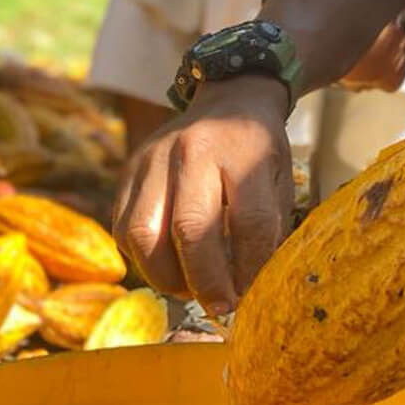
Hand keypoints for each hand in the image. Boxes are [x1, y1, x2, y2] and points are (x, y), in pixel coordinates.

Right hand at [112, 77, 293, 315]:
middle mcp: (193, 150)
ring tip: (190, 290)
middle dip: (206, 281)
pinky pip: (123, 227)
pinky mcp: (129, 169)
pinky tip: (167, 267)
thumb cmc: (259, 147)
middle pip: (190, 230)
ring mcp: (154, 158)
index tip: (253, 294)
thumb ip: (269, 225)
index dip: (251, 266)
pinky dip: (143, 259)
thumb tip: (254, 286)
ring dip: (166, 277)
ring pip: (144, 234)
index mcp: (242, 149)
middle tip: (220, 307)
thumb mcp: (280, 176)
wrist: (231, 97)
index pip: (249, 220)